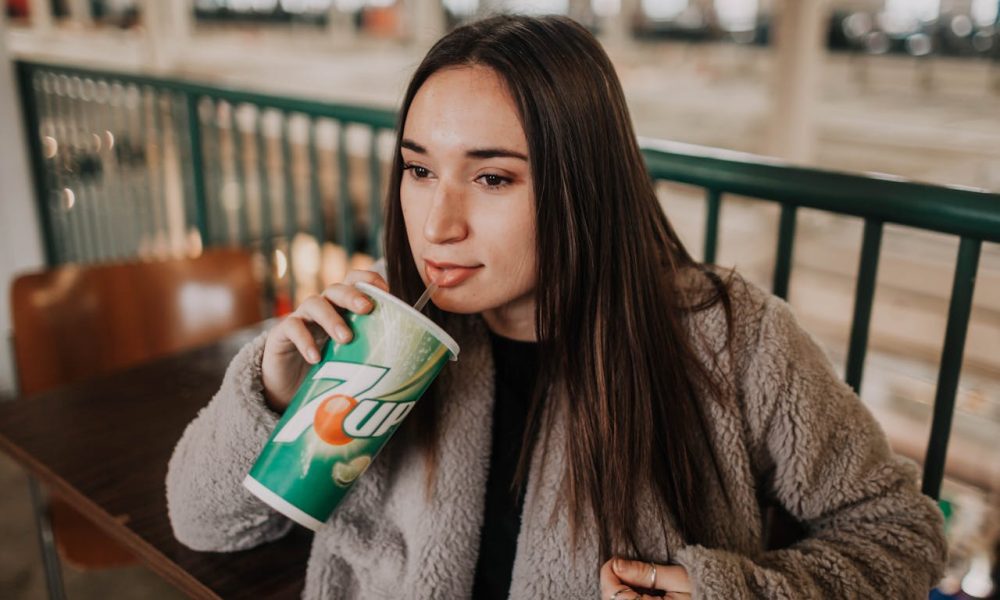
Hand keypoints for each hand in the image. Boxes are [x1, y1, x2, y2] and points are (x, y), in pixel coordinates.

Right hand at [261, 269, 389, 412]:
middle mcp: (323, 307)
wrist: (288, 389)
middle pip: (337, 288)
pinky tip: (316, 358)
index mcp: (343, 307)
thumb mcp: (353, 358)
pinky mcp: (282, 335)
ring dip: (332, 318)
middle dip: (352, 295)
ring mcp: (301, 318)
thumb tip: (413, 364)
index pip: (355, 280)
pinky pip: (292, 328)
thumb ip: (373, 353)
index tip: (387, 291)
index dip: (370, 279)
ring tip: (346, 339)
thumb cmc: (327, 370)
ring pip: (315, 303)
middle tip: (367, 309)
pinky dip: (305, 341)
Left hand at [599, 557, 691, 598]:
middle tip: (625, 566)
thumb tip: (617, 564)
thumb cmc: (708, 591)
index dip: (608, 573)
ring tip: (638, 579)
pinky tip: (643, 592)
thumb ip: (646, 573)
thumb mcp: (679, 578)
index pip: (613, 593)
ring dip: (621, 591)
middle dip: (614, 582)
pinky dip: (631, 598)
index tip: (615, 559)